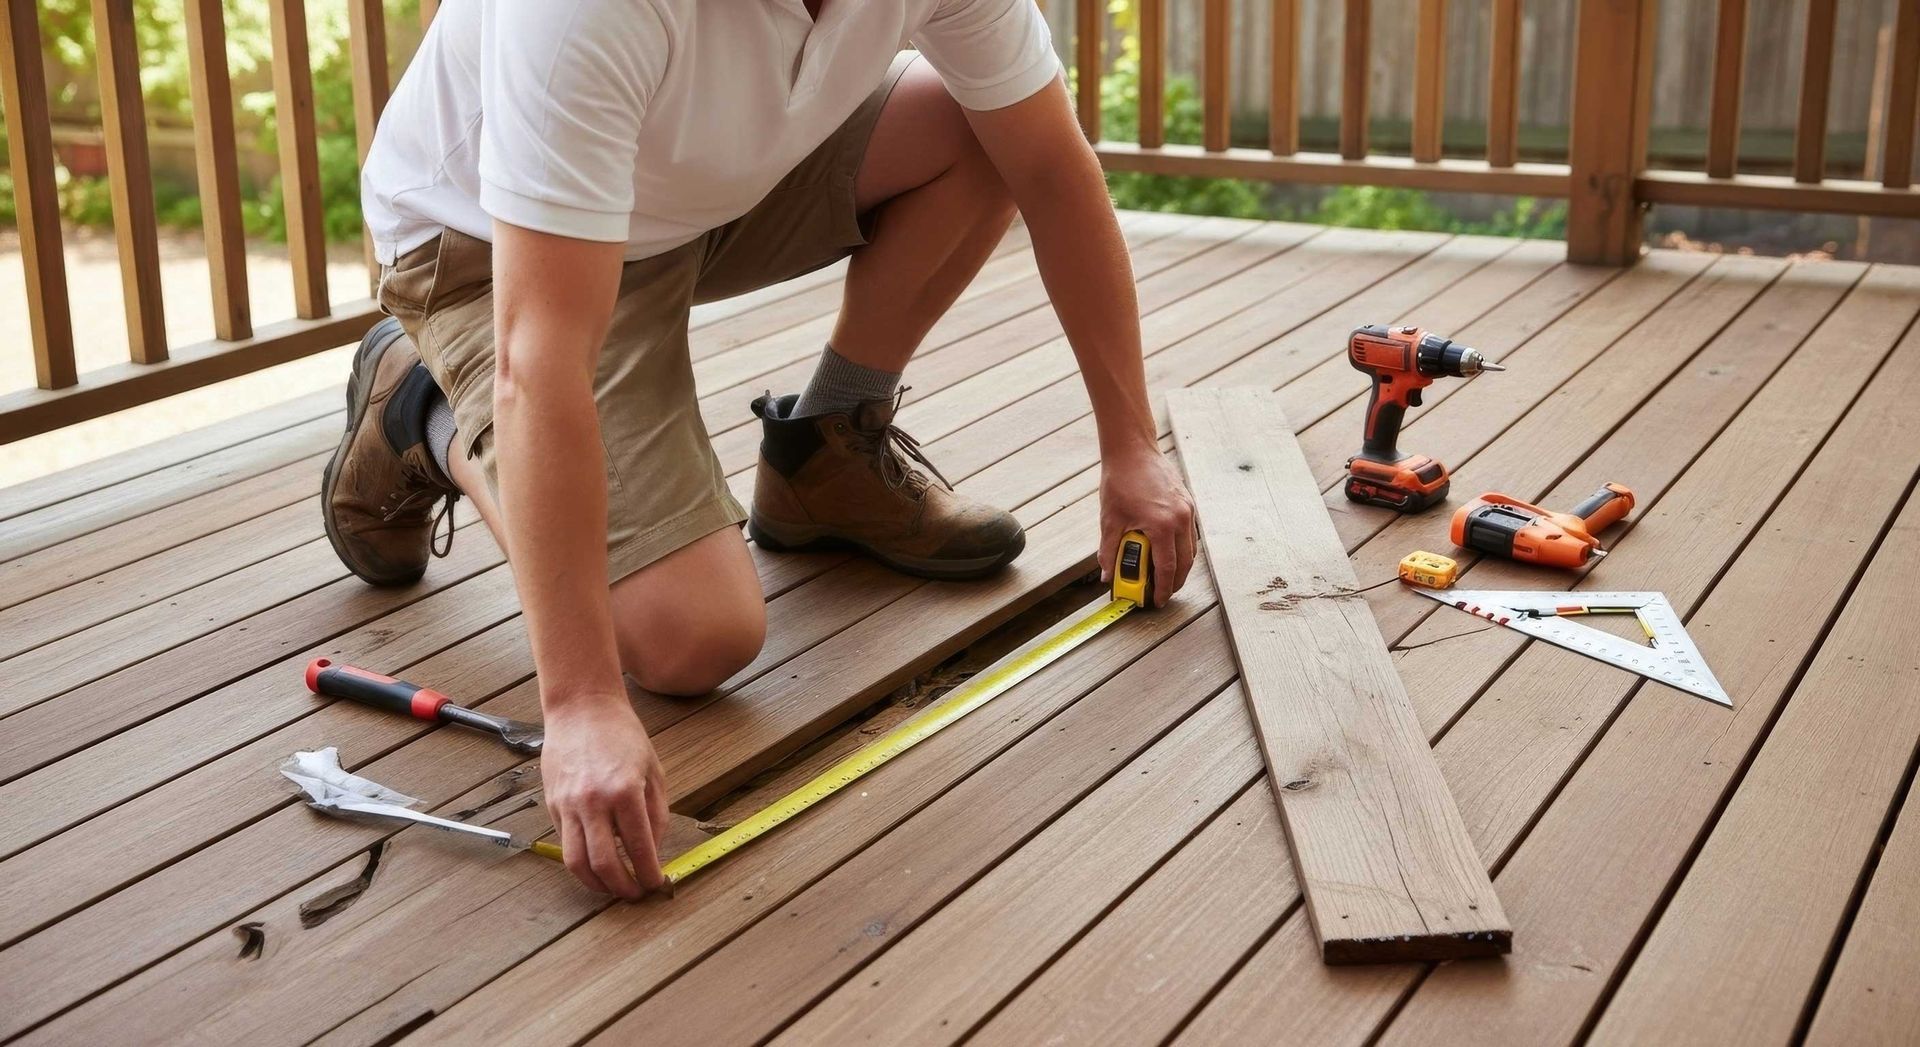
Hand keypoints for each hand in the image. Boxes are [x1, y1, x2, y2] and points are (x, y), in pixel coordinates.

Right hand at [541, 697, 669, 897]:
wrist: (582, 709)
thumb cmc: (622, 735)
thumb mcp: (653, 771)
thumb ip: (656, 814)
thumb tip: (653, 851)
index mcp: (625, 792)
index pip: (639, 847)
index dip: (650, 873)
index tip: (657, 884)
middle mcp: (594, 802)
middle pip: (604, 864)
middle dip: (622, 888)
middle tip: (635, 894)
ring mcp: (568, 805)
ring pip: (576, 862)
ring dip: (596, 884)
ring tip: (612, 889)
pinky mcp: (552, 805)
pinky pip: (565, 844)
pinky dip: (580, 862)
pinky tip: (595, 865)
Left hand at [1098, 446, 1195, 606]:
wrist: (1133, 450)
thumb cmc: (1120, 481)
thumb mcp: (1110, 520)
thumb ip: (1110, 550)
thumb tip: (1107, 575)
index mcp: (1162, 525)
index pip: (1167, 567)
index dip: (1164, 588)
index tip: (1158, 601)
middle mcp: (1181, 518)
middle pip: (1185, 562)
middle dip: (1176, 582)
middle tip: (1164, 593)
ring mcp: (1188, 510)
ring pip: (1191, 549)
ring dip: (1181, 566)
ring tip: (1167, 577)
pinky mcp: (1188, 503)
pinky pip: (1190, 534)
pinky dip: (1183, 549)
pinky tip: (1169, 553)